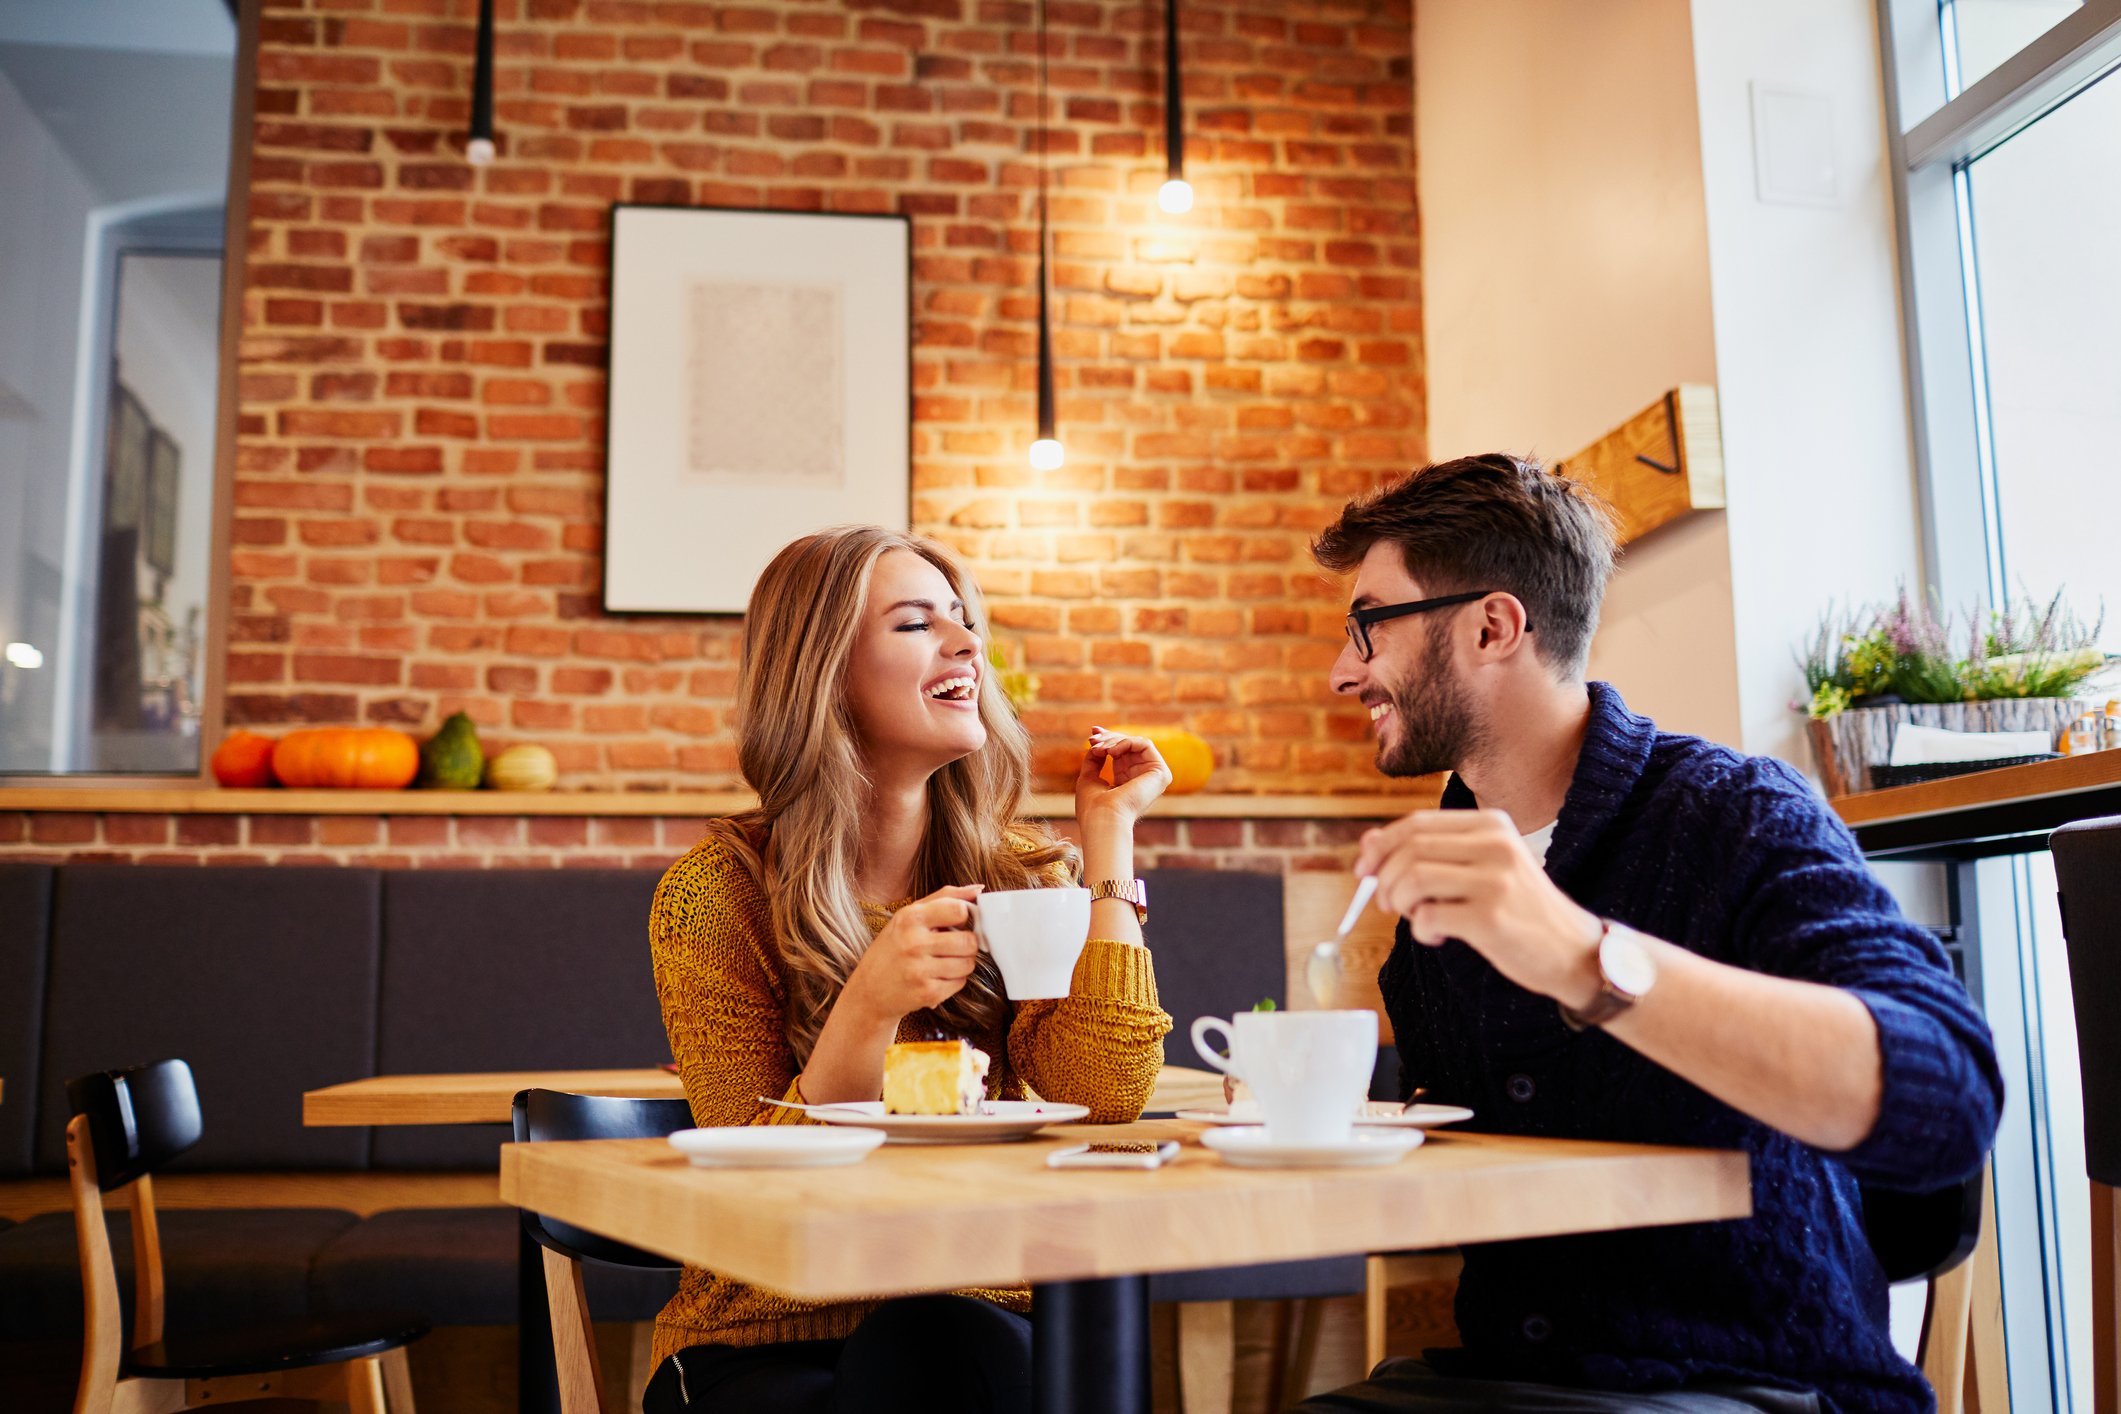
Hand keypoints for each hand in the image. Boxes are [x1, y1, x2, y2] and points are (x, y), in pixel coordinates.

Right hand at [844, 885, 984, 1020]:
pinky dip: (954, 980)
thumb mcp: (909, 915)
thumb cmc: (892, 948)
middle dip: (967, 943)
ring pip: (968, 963)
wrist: (869, 992)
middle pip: (969, 941)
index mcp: (910, 918)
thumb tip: (979, 889)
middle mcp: (914, 943)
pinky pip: (961, 982)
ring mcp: (921, 970)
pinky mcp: (928, 993)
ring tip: (944, 961)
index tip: (958, 922)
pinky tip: (937, 976)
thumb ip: (944, 897)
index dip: (965, 916)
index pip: (958, 910)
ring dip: (962, 963)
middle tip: (954, 945)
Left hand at [1074, 725, 1173, 824]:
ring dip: (1114, 741)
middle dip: (1109, 738)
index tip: (1093, 732)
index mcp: (1127, 783)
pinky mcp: (1161, 773)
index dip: (1109, 739)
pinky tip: (1111, 751)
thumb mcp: (1089, 776)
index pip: (1122, 754)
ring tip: (1098, 749)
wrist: (1103, 818)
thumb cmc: (1093, 805)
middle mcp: (1142, 780)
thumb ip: (1095, 759)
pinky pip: (1145, 744)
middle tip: (1092, 739)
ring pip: (1136, 744)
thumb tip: (1097, 743)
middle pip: (1129, 747)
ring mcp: (1153, 777)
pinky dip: (1125, 742)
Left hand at [1355, 809, 1602, 1005]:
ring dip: (1398, 903)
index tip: (1363, 870)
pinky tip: (1437, 936)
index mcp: (1492, 825)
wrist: (1573, 950)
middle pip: (1410, 849)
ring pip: (1412, 879)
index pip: (1417, 823)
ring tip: (1414, 917)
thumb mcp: (1481, 868)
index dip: (1380, 846)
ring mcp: (1495, 880)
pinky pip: (1427, 916)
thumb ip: (1431, 853)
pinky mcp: (1491, 918)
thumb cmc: (1519, 909)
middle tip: (1385, 903)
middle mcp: (1495, 845)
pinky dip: (1420, 930)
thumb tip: (1367, 843)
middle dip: (1384, 878)